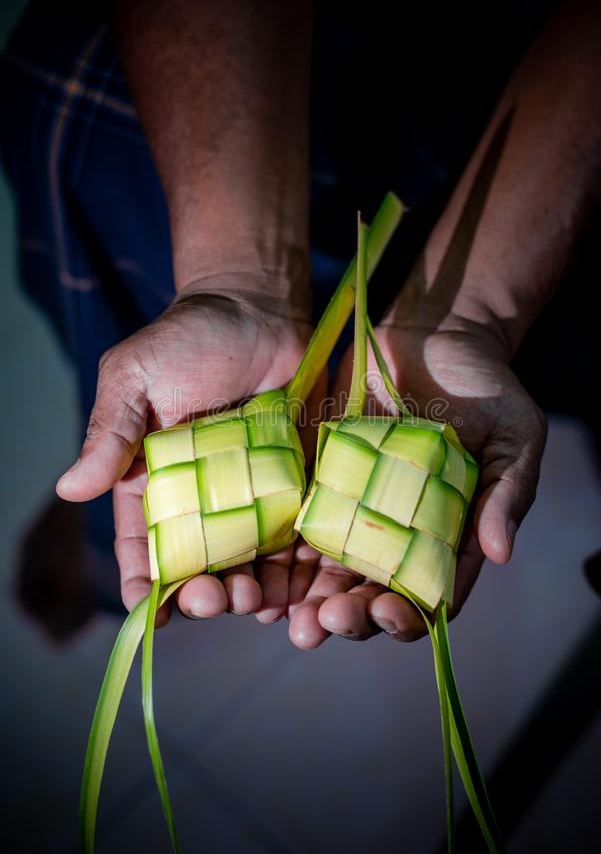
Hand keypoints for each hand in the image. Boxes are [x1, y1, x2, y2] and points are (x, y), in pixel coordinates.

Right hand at [56, 283, 310, 624]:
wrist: (260, 308)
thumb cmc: (190, 338)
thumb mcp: (136, 378)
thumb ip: (111, 433)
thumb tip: (70, 488)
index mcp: (156, 478)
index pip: (143, 541)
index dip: (143, 582)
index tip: (147, 612)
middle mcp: (205, 495)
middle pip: (201, 561)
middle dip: (202, 591)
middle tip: (210, 598)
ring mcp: (253, 492)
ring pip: (250, 558)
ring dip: (248, 588)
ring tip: (254, 602)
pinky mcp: (298, 482)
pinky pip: (297, 534)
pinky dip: (296, 567)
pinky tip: (295, 588)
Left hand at [287, 316, 546, 647]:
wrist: (434, 332)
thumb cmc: (486, 386)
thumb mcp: (514, 437)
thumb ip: (508, 493)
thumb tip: (500, 552)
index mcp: (443, 537)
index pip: (423, 595)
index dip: (404, 617)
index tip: (385, 612)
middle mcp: (393, 532)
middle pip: (364, 593)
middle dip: (342, 617)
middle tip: (319, 625)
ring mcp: (351, 507)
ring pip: (320, 569)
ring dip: (300, 599)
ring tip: (278, 613)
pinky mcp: (315, 477)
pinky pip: (290, 520)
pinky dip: (272, 550)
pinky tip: (255, 567)